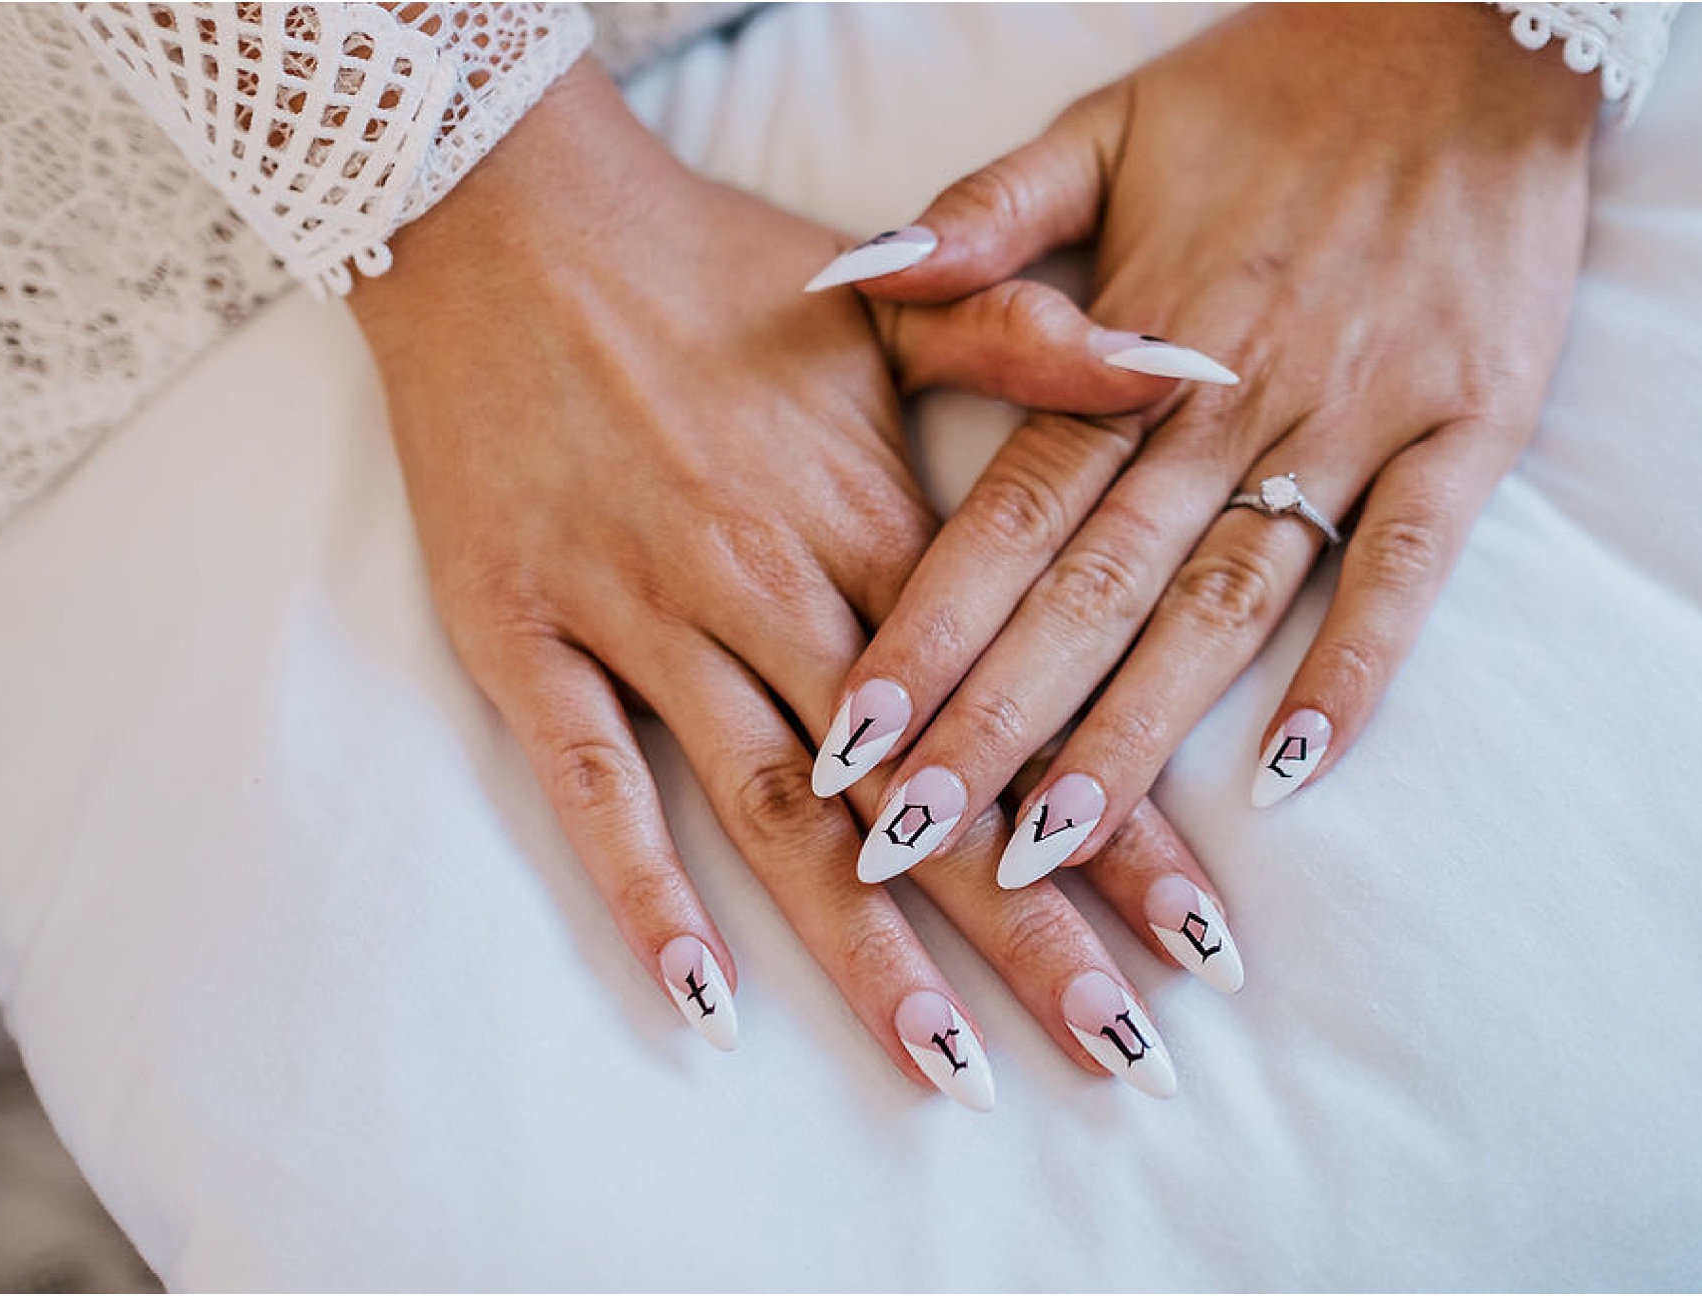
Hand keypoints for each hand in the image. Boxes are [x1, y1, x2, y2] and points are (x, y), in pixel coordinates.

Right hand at [350, 61, 1240, 1103]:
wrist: (502, 216)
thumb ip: (1041, 346)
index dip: (1114, 819)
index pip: (1019, 701)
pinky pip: (588, 783)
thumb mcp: (894, 292)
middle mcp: (768, 581)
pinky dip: (640, 893)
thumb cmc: (712, 265)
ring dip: (865, 947)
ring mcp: (641, 614)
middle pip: (917, 789)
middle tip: (1125, 1052)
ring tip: (951, 1067)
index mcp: (872, 513)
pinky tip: (702, 1005)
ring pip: (773, 812)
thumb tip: (1195, 373)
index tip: (1199, 932)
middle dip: (1028, 927)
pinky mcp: (526, 636)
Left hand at [816, 4, 1597, 885]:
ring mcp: (1350, 420)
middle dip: (996, 726)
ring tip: (1056, 849)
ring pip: (1223, 602)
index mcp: (1130, 341)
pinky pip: (1405, 568)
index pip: (1007, 513)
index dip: (925, 630)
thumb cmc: (1275, 90)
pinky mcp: (1464, 432)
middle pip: (1092, 590)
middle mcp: (1228, 400)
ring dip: (1137, 731)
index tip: (852, 742)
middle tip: (912, 846)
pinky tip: (1290, 771)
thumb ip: (984, 217)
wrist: (1475, 28)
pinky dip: (1354, 666)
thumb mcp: (1107, 127)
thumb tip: (850, 273)